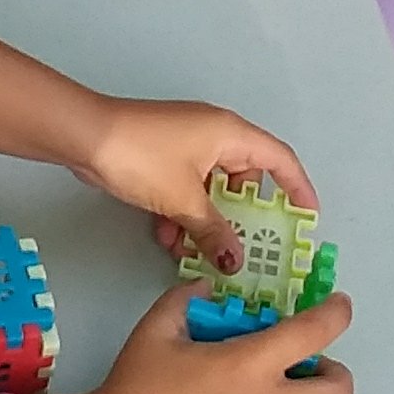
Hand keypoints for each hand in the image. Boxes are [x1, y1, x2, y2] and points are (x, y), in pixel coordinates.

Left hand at [74, 94, 316, 274]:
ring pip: (211, 188)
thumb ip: (214, 231)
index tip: (307, 217)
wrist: (86, 136)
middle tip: (243, 246)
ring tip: (192, 248)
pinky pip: (186, 187)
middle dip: (239, 216)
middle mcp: (214, 134)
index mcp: (231, 134)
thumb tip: (236, 259)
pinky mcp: (163, 155)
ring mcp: (187, 143)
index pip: (280, 160)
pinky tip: (166, 236)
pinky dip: (181, 211)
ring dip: (204, 219)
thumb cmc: (142, 157)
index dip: (298, 188)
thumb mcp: (184, 200)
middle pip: (243, 179)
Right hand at [96, 286, 350, 393]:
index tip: (338, 307)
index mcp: (248, 366)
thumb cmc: (135, 389)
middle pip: (339, 393)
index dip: (336, 314)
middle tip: (310, 366)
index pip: (314, 333)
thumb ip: (186, 301)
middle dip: (335, 372)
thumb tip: (206, 290)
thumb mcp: (156, 329)